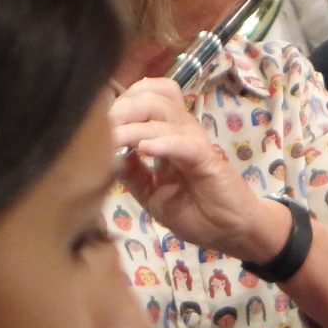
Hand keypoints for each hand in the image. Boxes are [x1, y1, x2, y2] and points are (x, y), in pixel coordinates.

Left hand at [112, 78, 290, 261]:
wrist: (229, 232)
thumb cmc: (195, 212)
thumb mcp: (151, 194)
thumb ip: (131, 174)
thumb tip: (107, 154)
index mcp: (168, 133)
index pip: (147, 95)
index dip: (122, 100)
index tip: (98, 118)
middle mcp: (182, 130)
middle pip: (153, 96)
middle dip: (124, 106)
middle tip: (103, 125)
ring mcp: (195, 142)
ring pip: (164, 114)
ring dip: (134, 124)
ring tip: (114, 138)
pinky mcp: (207, 159)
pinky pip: (183, 143)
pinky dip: (162, 142)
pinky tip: (144, 149)